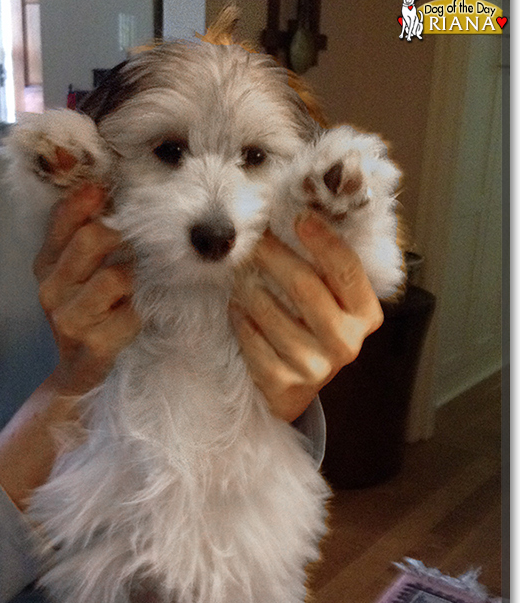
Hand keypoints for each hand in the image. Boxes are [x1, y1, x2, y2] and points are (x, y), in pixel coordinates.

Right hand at [35, 185, 140, 395]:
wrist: (77, 372)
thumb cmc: (84, 312)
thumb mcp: (73, 273)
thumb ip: (79, 232)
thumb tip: (97, 185)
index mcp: (45, 265)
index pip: (62, 218)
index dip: (86, 200)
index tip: (106, 191)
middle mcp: (52, 289)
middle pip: (92, 239)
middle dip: (119, 237)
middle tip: (132, 245)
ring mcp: (71, 319)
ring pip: (116, 276)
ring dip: (134, 278)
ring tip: (133, 287)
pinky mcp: (96, 345)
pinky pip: (132, 313)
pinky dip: (140, 312)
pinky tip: (135, 315)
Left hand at [230, 213, 383, 422]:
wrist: (298, 387)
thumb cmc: (314, 330)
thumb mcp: (332, 303)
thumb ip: (327, 269)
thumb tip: (304, 215)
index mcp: (365, 316)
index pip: (346, 270)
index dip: (323, 241)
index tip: (298, 217)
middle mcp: (345, 343)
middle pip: (305, 287)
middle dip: (274, 256)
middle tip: (253, 239)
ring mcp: (314, 367)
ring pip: (271, 313)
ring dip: (249, 286)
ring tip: (238, 272)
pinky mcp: (284, 384)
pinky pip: (252, 341)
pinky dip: (241, 319)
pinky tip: (236, 307)